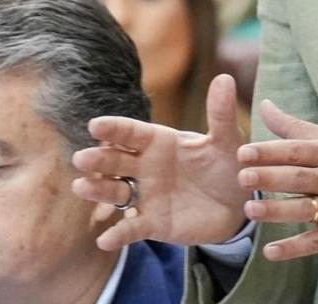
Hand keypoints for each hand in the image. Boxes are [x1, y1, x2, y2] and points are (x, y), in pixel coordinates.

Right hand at [71, 73, 249, 250]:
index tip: (95, 125)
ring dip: (98, 190)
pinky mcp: (152, 223)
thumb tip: (224, 77)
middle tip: (82, 158)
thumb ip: (220, 115)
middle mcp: (145, 167)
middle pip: (116, 161)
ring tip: (81, 187)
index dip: (114, 129)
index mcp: (159, 142)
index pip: (131, 133)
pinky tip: (105, 241)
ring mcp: (146, 195)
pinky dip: (118, 235)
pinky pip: (131, 228)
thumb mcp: (226, 142)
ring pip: (115, 192)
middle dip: (98, 159)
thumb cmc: (226, 166)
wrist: (236, 205)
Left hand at [236, 99, 317, 261]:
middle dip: (270, 178)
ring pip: (305, 210)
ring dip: (277, 212)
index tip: (243, 152)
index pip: (298, 150)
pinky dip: (293, 249)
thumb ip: (295, 127)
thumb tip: (264, 105)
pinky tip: (270, 251)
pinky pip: (315, 243)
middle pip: (299, 178)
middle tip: (243, 178)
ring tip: (251, 211)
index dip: (270, 151)